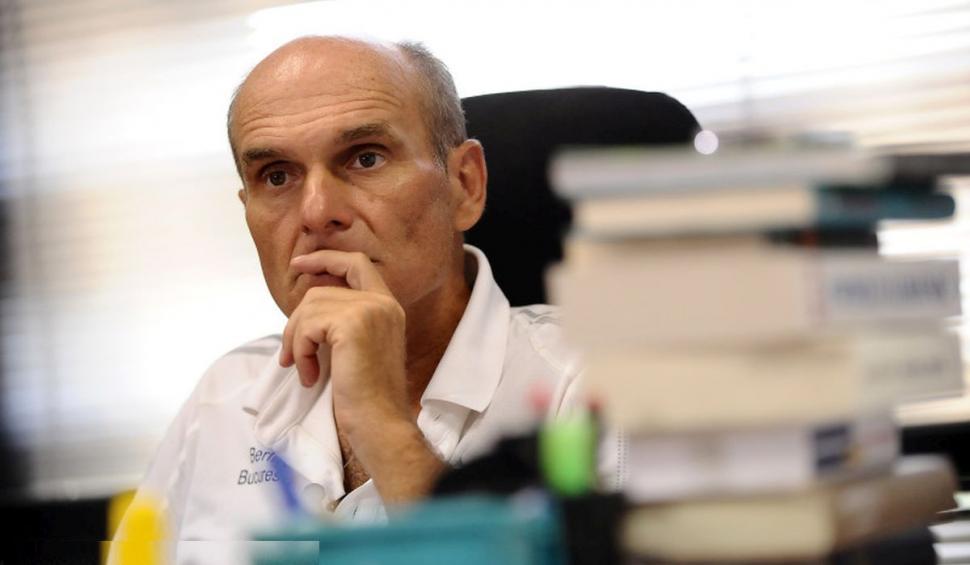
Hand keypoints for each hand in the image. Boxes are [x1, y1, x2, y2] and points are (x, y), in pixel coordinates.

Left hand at [278, 250, 444, 501]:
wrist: (379, 422)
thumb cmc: (366, 396)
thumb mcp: (357, 348)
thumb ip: (343, 321)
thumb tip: (304, 308)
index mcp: (388, 306)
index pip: (356, 263)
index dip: (325, 259)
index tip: (299, 264)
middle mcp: (383, 303)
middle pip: (322, 289)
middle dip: (297, 320)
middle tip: (289, 353)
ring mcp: (370, 310)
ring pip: (310, 307)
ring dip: (296, 340)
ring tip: (304, 369)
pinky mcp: (353, 324)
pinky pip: (307, 326)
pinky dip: (299, 351)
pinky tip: (310, 375)